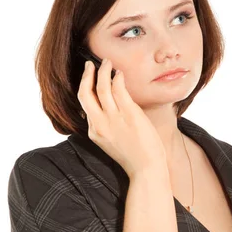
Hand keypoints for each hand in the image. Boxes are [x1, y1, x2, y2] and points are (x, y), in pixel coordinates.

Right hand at [77, 58, 166, 177]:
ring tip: (106, 62)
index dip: (86, 89)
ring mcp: (113, 118)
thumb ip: (107, 128)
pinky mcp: (128, 113)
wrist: (146, 169)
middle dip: (86, 76)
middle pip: (85, 94)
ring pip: (101, 87)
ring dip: (102, 70)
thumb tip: (109, 110)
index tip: (90, 80)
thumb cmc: (135, 158)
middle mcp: (100, 124)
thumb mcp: (113, 143)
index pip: (85, 106)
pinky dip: (117, 77)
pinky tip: (119, 72)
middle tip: (90, 65)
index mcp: (94, 132)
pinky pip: (118, 88)